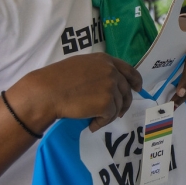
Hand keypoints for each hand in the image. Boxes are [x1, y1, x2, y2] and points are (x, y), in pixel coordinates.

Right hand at [10, 53, 142, 130]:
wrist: (47, 92)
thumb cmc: (57, 79)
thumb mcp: (81, 65)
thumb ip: (98, 70)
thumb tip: (109, 83)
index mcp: (104, 60)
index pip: (128, 70)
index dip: (135, 80)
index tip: (137, 89)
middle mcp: (111, 71)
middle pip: (126, 91)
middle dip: (123, 104)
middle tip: (117, 114)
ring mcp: (110, 87)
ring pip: (118, 106)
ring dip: (109, 115)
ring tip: (95, 119)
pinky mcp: (106, 103)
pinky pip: (110, 117)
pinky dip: (101, 123)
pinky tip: (91, 124)